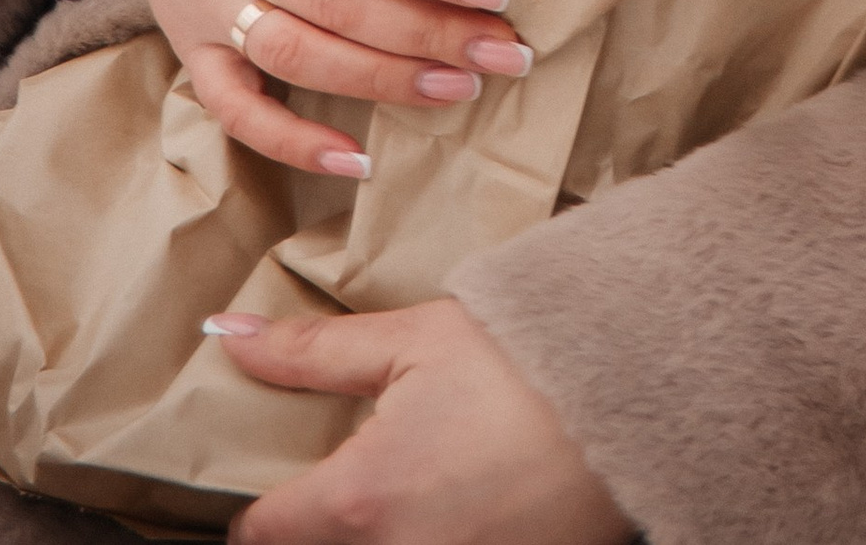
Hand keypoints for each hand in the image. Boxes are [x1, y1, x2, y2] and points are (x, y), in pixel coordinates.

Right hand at [99, 0, 532, 181]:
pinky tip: (358, 162)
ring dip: (384, 85)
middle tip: (507, 52)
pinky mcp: (191, 42)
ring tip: (465, 91)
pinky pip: (234, 107)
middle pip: (335, 3)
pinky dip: (289, 140)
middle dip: (425, 34)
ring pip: (299, 58)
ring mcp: (206, 2)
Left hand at [208, 298, 629, 544]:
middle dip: (324, 525)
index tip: (284, 483)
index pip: (259, 535)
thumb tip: (228, 339)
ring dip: (381, 530)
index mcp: (358, 499)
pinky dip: (438, 537)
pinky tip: (462, 505)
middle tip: (362, 478)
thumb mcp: (416, 340)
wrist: (636, 390)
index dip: (262, 506)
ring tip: (418, 485)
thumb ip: (315, 352)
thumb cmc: (525, 358)